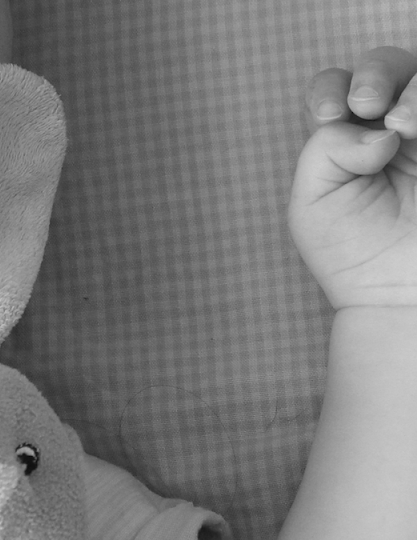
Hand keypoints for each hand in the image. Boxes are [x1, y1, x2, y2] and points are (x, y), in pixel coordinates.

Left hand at [291, 47, 416, 308]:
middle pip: (386, 68)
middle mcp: (390, 134)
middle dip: (374, 74)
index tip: (327, 114)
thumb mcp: (312, 201)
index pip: (338, 89)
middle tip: (366, 105)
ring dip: (410, 90)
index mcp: (346, 145)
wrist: (400, 293)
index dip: (330, 87)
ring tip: (399, 127)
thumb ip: (325, 150)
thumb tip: (378, 126)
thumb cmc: (351, 254)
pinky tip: (414, 131)